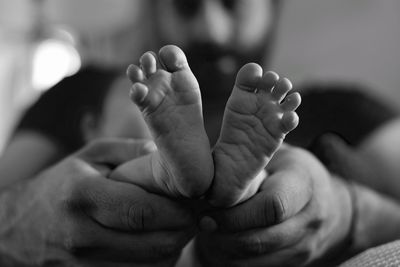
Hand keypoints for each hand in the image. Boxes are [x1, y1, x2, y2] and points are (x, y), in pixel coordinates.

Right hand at [0, 138, 195, 265]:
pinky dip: (157, 261)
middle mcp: (83, 235)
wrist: (20, 226)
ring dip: (174, 248)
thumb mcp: (91, 155)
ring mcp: (85, 264)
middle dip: (185, 230)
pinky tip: (158, 242)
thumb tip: (169, 159)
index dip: (179, 210)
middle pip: (154, 244)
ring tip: (178, 227)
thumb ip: (131, 150)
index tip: (197, 202)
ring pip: (152, 266)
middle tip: (197, 215)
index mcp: (84, 197)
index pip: (144, 211)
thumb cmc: (63, 184)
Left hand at [195, 146, 352, 266]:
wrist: (327, 202)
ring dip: (224, 251)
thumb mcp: (274, 155)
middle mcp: (310, 220)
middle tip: (201, 223)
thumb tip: (204, 176)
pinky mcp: (295, 264)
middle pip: (260, 240)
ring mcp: (305, 247)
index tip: (207, 210)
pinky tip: (220, 243)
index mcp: (304, 185)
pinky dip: (232, 260)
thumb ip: (246, 164)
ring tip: (208, 233)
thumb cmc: (288, 172)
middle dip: (224, 236)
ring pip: (256, 261)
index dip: (235, 214)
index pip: (272, 207)